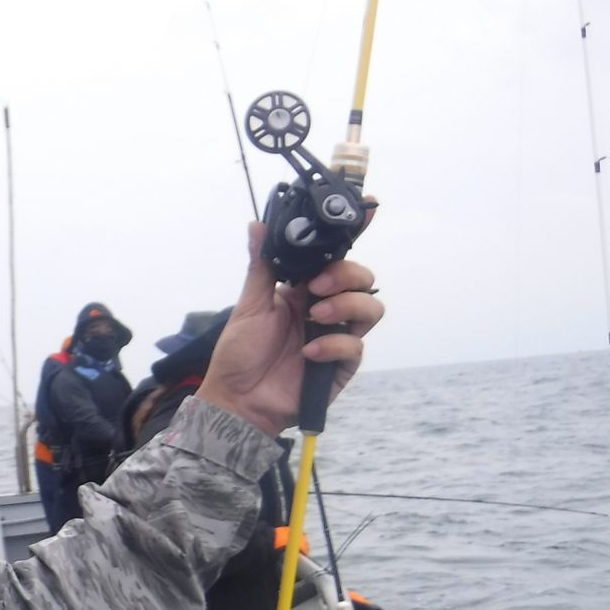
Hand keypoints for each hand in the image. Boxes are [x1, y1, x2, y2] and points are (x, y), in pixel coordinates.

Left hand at [197, 221, 383, 436]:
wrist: (237, 399)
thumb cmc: (240, 353)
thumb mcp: (249, 305)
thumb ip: (261, 266)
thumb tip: (257, 225)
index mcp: (304, 291)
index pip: (336, 258)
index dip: (353, 235)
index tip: (366, 210)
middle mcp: (326, 309)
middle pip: (364, 279)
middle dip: (347, 275)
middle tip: (318, 286)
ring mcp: (337, 336)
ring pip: (372, 308)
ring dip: (347, 305)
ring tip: (315, 316)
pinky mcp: (342, 365)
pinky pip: (355, 347)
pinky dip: (334, 345)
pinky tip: (307, 353)